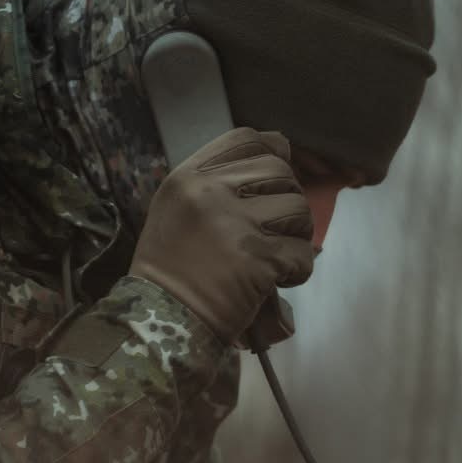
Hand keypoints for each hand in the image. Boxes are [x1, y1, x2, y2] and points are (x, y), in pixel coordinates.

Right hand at [130, 127, 312, 346]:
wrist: (159, 323)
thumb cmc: (171, 272)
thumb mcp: (179, 210)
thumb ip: (220, 180)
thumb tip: (281, 146)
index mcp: (188, 177)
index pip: (246, 139)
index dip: (273, 153)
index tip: (276, 180)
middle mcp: (209, 192)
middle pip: (279, 172)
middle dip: (287, 201)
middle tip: (275, 232)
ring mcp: (234, 224)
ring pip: (298, 210)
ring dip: (298, 236)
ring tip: (278, 257)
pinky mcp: (257, 259)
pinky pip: (302, 253)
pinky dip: (298, 270)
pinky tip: (278, 282)